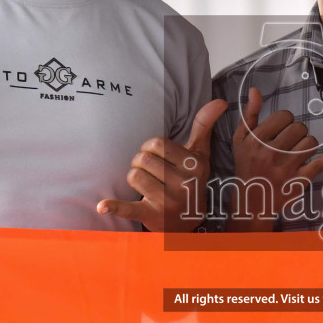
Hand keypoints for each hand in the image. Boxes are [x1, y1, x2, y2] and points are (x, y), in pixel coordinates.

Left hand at [97, 98, 226, 231]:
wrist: (189, 221)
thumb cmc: (190, 180)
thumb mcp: (200, 154)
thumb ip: (204, 126)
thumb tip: (220, 101)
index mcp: (195, 165)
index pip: (157, 143)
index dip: (150, 147)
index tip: (157, 156)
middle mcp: (184, 184)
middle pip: (143, 159)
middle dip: (140, 163)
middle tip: (151, 173)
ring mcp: (169, 202)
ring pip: (133, 176)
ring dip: (134, 178)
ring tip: (146, 185)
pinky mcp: (152, 216)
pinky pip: (130, 208)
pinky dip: (115, 207)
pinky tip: (102, 207)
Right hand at [228, 87, 322, 231]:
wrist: (251, 201)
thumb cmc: (246, 165)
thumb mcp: (241, 140)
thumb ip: (249, 114)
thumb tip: (255, 90)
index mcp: (256, 140)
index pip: (283, 116)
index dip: (284, 121)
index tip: (280, 131)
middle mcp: (270, 153)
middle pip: (298, 127)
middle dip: (296, 132)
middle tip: (288, 143)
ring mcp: (286, 167)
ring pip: (310, 142)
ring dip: (306, 144)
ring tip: (296, 153)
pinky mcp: (300, 180)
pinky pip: (321, 163)